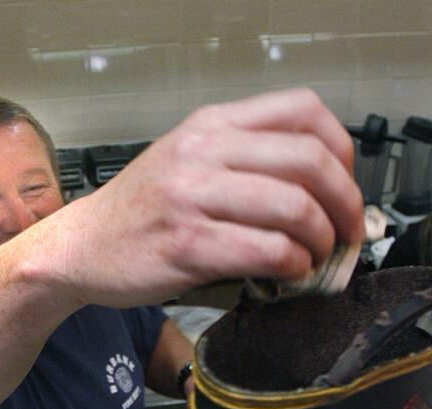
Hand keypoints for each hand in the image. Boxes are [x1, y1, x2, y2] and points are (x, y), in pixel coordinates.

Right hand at [50, 87, 365, 307]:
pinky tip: (290, 275)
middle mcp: (204, 152)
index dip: (342, 150)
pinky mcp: (187, 246)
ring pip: (294, 208)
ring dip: (322, 241)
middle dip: (346, 203)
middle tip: (349, 233)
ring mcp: (193, 198)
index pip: (303, 111)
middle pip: (310, 162)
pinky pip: (266, 251)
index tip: (346, 185)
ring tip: (318, 258)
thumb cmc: (141, 211)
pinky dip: (293, 267)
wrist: (82, 248)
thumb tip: (318, 188)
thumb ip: (244, 159)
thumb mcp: (188, 160)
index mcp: (211, 124)